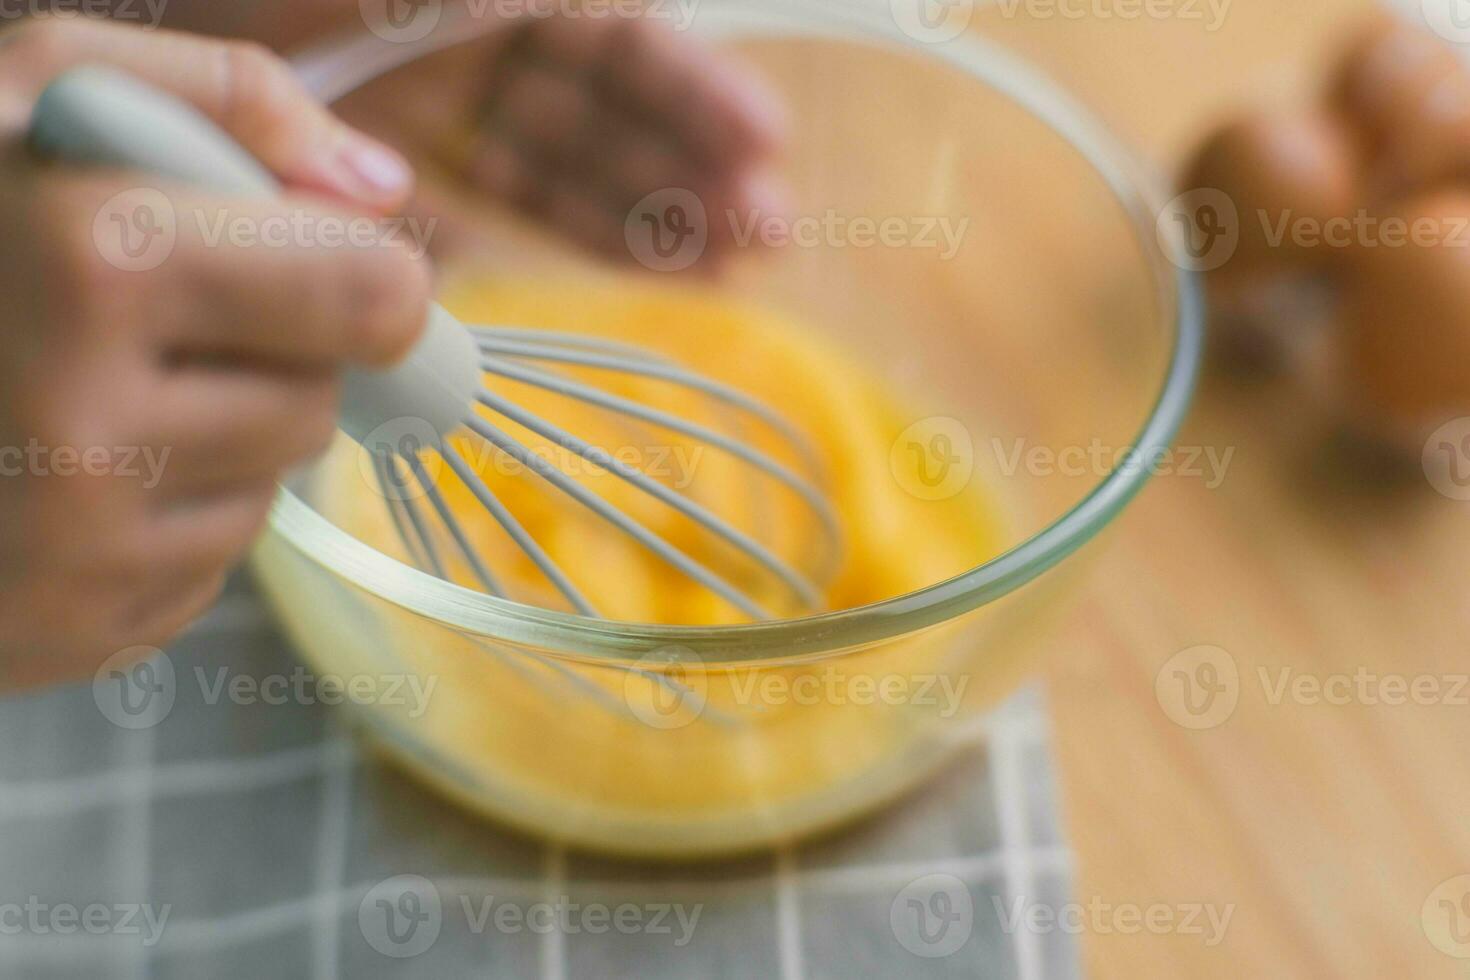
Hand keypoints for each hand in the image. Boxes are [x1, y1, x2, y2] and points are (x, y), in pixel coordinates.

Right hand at [0, 18, 431, 687]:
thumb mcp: (37, 93)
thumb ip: (228, 102)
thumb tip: (384, 191)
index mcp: (92, 263)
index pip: (372, 293)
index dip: (369, 272)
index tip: (341, 264)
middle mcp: (87, 430)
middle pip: (319, 397)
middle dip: (274, 351)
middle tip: (165, 315)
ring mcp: (76, 555)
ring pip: (268, 486)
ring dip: (218, 434)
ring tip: (87, 389)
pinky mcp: (72, 636)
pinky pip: (207, 564)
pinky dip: (167, 514)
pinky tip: (63, 471)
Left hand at [329, 8, 788, 266]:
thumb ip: (514, 6)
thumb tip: (621, 37)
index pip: (628, 38)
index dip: (699, 90)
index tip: (767, 140)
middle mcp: (487, 34)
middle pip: (615, 108)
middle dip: (697, 165)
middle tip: (772, 230)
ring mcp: (445, 98)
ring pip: (576, 163)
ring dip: (656, 211)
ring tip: (734, 265)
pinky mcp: (403, 157)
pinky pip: (508, 202)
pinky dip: (575, 232)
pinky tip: (656, 265)